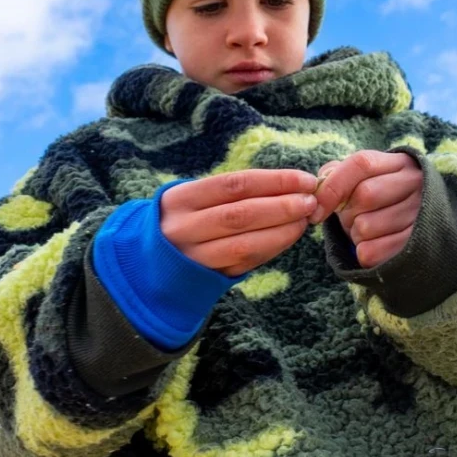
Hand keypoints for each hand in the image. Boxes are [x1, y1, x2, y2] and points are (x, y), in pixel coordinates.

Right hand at [160, 170, 318, 276]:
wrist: (146, 262)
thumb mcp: (192, 198)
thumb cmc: (182, 219)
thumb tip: (288, 183)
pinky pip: (246, 263)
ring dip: (282, 231)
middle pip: (241, 214)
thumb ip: (232, 191)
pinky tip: (290, 237)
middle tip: (311, 201)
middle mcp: (184, 228)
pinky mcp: (208, 278)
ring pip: (245, 244)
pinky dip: (272, 248)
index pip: (234, 184)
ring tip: (305, 220)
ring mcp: (195, 257)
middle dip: (282, 206)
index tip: (304, 179)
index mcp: (181, 199)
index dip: (273, 180)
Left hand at [310, 151, 422, 267]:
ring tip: (365, 229)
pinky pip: (371, 252)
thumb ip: (334, 175)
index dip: (333, 186)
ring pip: (366, 226)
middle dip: (347, 212)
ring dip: (354, 233)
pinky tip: (373, 244)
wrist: (410, 222)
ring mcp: (419, 213)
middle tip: (350, 217)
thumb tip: (317, 191)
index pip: (361, 164)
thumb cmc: (375, 197)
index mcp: (398, 163)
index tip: (317, 209)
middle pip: (365, 195)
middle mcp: (415, 183)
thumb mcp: (357, 179)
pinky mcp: (416, 244)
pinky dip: (362, 252)